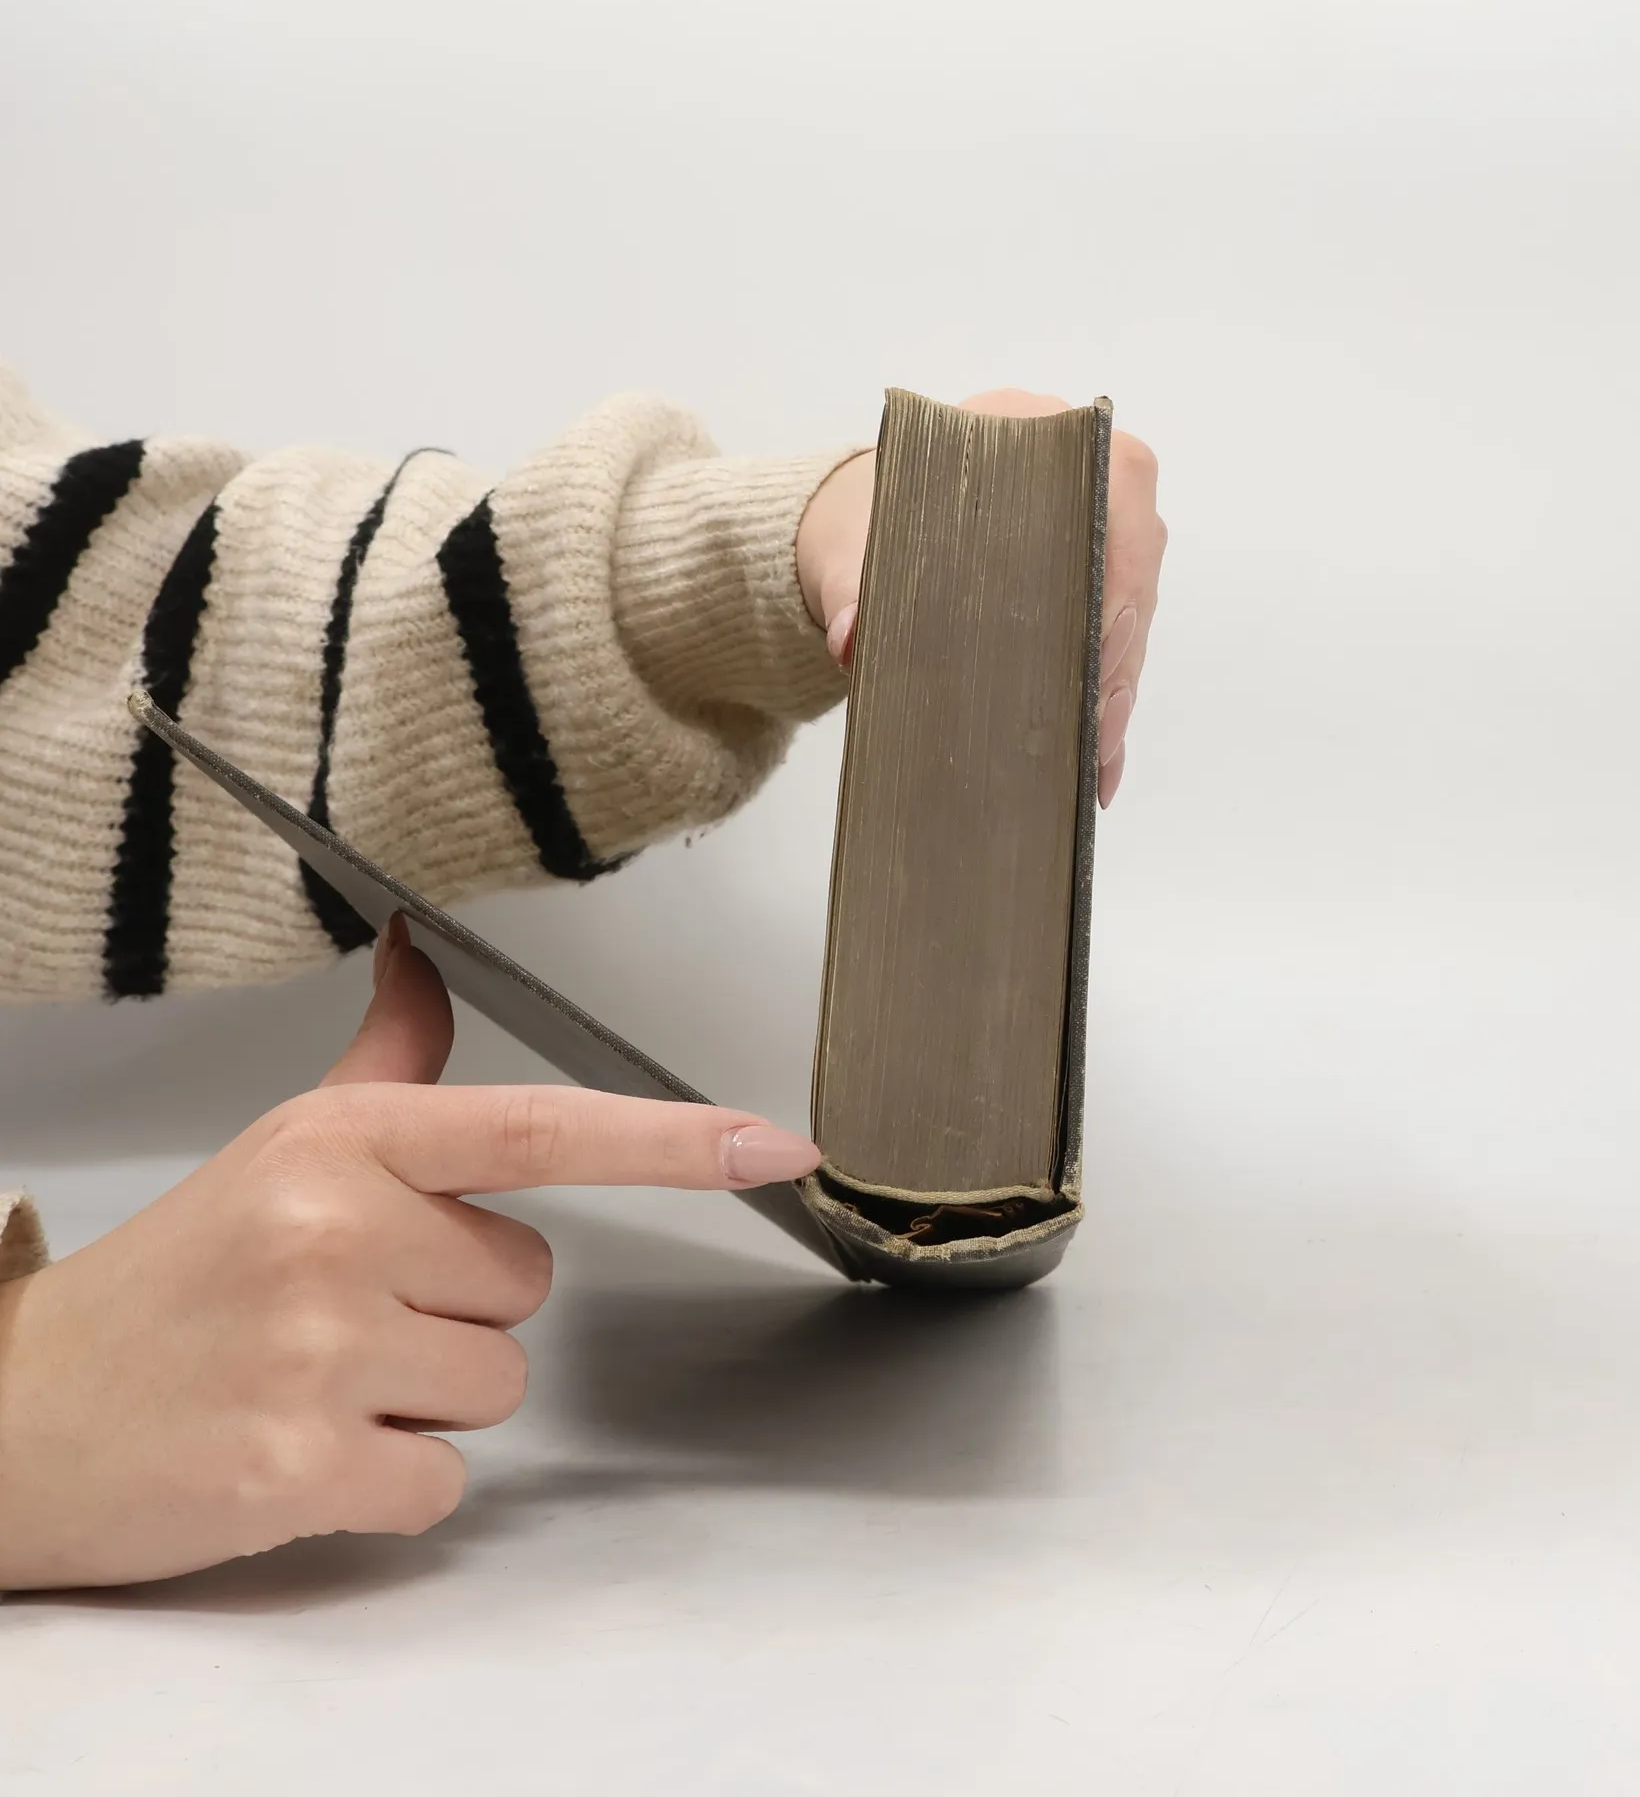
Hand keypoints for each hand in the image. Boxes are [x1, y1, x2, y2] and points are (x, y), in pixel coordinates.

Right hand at [0, 920, 819, 1590]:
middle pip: (527, 1283)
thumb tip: (425, 949)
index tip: (774, 1145)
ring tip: (320, 1377)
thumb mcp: (282, 1144)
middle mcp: (336, 1230)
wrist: (19, 1414)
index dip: (672, 1138)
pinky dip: (392, 1480)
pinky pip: (445, 1479)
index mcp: (346, 1143)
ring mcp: (320, 1351)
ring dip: (428, 1397)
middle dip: (457, 1307)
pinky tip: (306, 1448)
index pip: (543, 1127)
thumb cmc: (177, 1274)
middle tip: (346, 1312)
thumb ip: (387, 1060)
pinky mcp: (301, 1465)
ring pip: (499, 1384)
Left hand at [796, 389, 1166, 807]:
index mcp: (1028, 431)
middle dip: (1118, 652)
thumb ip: (852, 585)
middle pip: (1131, 562)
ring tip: (1096, 758)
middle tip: (1096, 728)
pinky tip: (1095, 761)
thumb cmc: (865, 525)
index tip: (1102, 641)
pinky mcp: (1089, 584)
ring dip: (1117, 686)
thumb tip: (855, 636)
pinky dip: (1104, 699)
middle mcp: (1076, 474)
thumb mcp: (849, 550)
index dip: (1117, 567)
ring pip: (1133, 611)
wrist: (858, 534)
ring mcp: (1091, 530)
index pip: (1107, 488)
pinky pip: (1116, 641)